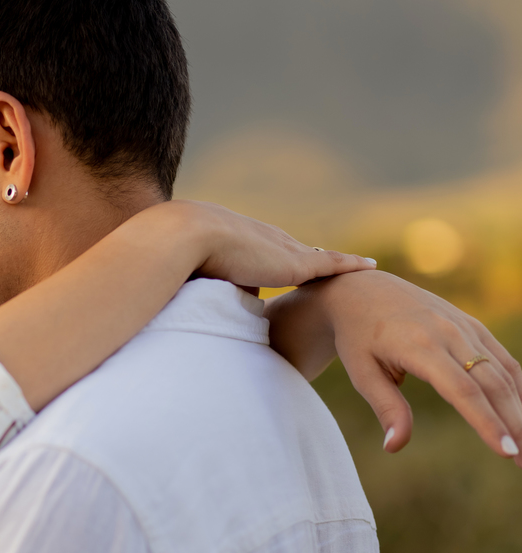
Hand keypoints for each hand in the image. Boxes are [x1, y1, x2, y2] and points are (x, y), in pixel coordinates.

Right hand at [163, 200, 376, 286]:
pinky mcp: (296, 263)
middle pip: (296, 251)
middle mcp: (266, 240)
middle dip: (311, 258)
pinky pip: (333, 263)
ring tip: (359, 267)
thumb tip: (220, 313)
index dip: (278, 258)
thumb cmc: (180, 261)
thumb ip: (214, 292)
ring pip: (318, 256)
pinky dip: (351, 265)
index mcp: (242, 242)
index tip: (287, 264)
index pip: (267, 251)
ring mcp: (282, 249)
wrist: (186, 239)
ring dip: (338, 263)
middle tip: (332, 264)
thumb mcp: (198, 279)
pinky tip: (370, 266)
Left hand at [319, 271, 521, 460]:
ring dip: (520, 409)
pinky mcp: (473, 325)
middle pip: (492, 384)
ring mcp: (465, 326)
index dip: (487, 422)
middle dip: (514, 424)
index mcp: (420, 345)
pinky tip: (521, 414)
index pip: (463, 391)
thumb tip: (394, 447)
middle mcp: (449, 332)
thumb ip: (385, 408)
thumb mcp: (362, 372)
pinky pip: (502, 358)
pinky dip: (517, 386)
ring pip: (504, 372)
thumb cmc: (358, 336)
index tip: (506, 453)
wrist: (362, 290)